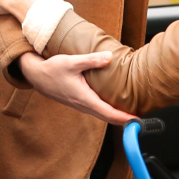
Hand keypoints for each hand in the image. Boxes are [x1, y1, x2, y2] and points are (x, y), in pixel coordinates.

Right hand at [17, 51, 135, 124]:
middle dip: (124, 120)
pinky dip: (108, 111)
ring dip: (117, 116)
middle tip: (141, 120)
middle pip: (107, 117)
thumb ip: (91, 60)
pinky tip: (115, 106)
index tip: (136, 121)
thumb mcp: (72, 62)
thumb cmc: (53, 69)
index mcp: (84, 98)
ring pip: (102, 115)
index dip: (123, 118)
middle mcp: (83, 105)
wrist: (37, 76)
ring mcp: (81, 105)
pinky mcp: (79, 102)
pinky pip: (97, 110)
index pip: (108, 112)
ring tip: (132, 114)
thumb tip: (109, 57)